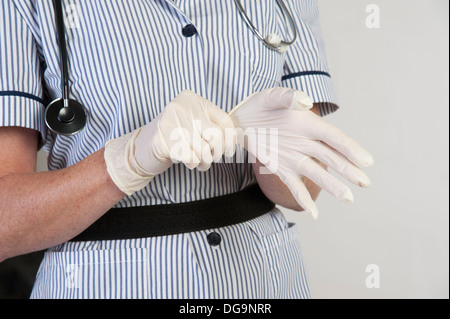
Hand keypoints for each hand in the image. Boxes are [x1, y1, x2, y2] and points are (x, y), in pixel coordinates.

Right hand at [104, 90, 235, 194]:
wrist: (143, 147)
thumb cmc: (176, 137)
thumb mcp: (195, 124)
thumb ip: (213, 126)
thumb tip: (238, 137)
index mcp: (194, 99)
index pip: (225, 120)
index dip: (231, 139)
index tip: (229, 151)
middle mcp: (183, 106)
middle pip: (216, 136)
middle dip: (217, 152)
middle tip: (211, 158)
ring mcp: (172, 121)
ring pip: (203, 149)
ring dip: (204, 162)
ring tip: (199, 162)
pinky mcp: (164, 138)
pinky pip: (190, 157)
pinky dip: (192, 163)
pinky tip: (186, 160)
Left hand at [229, 88, 373, 218]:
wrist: (241, 120)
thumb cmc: (260, 105)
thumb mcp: (271, 97)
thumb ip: (288, 97)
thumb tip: (306, 102)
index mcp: (309, 124)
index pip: (334, 137)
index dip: (350, 148)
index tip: (366, 161)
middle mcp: (306, 142)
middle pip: (331, 158)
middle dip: (348, 170)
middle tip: (365, 182)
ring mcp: (295, 157)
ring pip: (317, 174)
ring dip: (332, 186)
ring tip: (348, 199)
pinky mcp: (282, 169)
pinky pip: (295, 186)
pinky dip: (303, 199)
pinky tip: (313, 213)